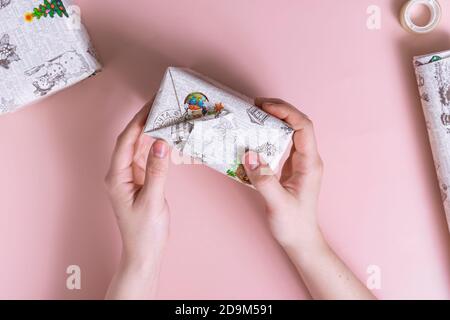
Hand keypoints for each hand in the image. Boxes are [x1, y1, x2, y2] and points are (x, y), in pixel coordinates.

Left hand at [105, 102, 169, 298]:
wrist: (144, 252)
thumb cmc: (144, 231)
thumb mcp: (152, 200)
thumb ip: (157, 171)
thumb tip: (161, 143)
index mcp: (116, 177)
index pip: (126, 141)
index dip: (138, 121)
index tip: (151, 105)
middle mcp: (120, 173)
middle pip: (130, 140)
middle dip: (144, 121)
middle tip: (160, 104)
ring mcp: (129, 176)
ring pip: (138, 147)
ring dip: (150, 131)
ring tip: (164, 115)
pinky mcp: (140, 180)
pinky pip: (146, 157)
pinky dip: (155, 146)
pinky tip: (165, 137)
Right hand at [243, 98, 323, 250]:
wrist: (300, 239)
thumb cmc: (293, 224)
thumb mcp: (278, 203)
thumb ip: (264, 180)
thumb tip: (249, 154)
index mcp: (309, 164)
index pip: (303, 127)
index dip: (285, 112)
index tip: (264, 107)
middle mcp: (307, 159)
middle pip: (297, 124)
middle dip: (278, 111)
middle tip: (254, 105)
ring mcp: (299, 163)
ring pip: (290, 132)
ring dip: (272, 121)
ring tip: (253, 115)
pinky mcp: (289, 168)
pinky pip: (281, 144)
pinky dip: (268, 135)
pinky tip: (254, 136)